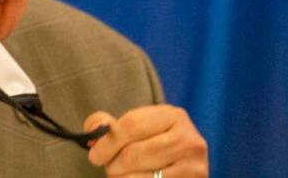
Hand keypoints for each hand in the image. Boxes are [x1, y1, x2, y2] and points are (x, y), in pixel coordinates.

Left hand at [83, 105, 207, 176]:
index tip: (94, 156)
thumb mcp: (138, 130)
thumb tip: (94, 130)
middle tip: (110, 169)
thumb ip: (112, 126)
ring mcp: (193, 166)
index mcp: (174, 115)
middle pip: (133, 154)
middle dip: (113, 165)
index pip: (132, 125)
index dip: (107, 142)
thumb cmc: (154, 148)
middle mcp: (188, 139)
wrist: (183, 172)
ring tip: (123, 176)